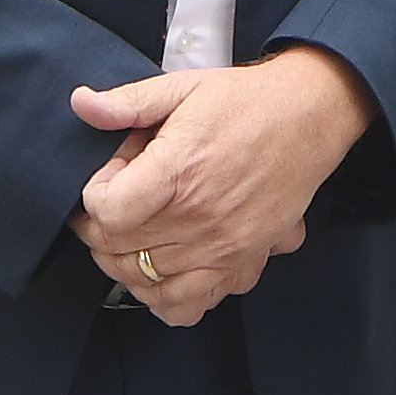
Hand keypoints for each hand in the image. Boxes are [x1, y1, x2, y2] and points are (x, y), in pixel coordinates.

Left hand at [72, 45, 378, 326]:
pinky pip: (186, 306)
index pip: (105, 212)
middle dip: (102, 226)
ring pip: (143, 283)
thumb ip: (128, 101)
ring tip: (136, 234)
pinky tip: (164, 269)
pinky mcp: (242, 262)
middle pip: (117, 249)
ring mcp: (223, 247)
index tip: (111, 176)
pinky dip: (165, 298)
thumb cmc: (248, 101)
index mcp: (179, 170)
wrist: (313, 114)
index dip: (94, 194)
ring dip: (126, 263)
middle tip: (120, 201)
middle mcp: (199, 216)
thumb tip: (81, 104)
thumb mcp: (184, 88)